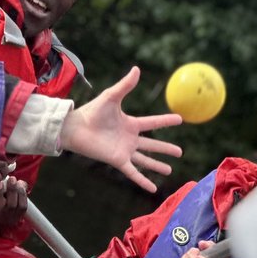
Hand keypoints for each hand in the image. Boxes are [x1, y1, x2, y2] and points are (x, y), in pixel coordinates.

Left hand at [0, 175, 28, 227]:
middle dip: (12, 191)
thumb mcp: (10, 200)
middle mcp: (6, 219)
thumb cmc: (0, 207)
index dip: (22, 194)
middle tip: (11, 179)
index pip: (22, 207)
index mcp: (15, 215)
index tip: (19, 182)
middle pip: (11, 206)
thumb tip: (21, 183)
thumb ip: (17, 191)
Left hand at [59, 66, 182, 192]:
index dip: (166, 121)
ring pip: (145, 160)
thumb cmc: (92, 112)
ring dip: (157, 165)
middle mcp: (129, 139)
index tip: (180, 120)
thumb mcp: (111, 96)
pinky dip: (143, 181)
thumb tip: (137, 69)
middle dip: (166, 148)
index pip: (153, 123)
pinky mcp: (118, 161)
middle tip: (180, 152)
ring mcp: (124, 151)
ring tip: (170, 170)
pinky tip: (154, 189)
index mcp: (130, 123)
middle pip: (152, 145)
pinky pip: (134, 173)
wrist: (76, 127)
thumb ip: (125, 85)